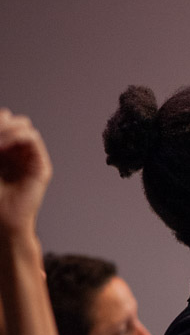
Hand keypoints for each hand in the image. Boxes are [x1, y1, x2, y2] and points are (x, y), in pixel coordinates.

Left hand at [0, 109, 52, 236]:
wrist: (2, 221)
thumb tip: (4, 113)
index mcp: (2, 152)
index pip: (2, 123)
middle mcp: (16, 153)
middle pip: (12, 120)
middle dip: (0, 122)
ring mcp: (29, 159)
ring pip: (23, 125)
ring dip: (7, 127)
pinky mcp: (40, 166)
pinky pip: (32, 138)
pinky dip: (16, 136)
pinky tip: (2, 145)